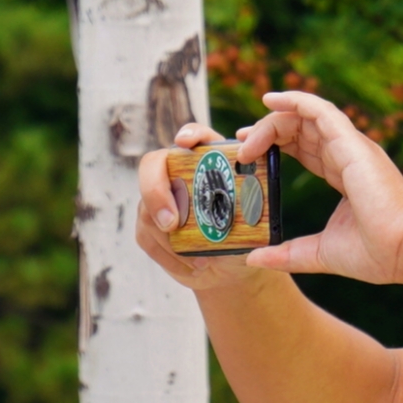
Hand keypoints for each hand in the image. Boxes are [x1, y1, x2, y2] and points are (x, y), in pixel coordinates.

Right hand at [133, 123, 285, 294]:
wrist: (231, 267)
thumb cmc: (245, 238)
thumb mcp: (256, 221)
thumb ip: (251, 206)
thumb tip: (251, 199)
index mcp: (209, 163)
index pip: (196, 137)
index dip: (189, 135)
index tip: (185, 143)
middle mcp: (179, 174)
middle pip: (153, 165)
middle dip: (156, 191)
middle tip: (171, 222)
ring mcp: (160, 198)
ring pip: (147, 208)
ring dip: (170, 239)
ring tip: (201, 259)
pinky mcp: (148, 224)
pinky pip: (146, 236)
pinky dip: (169, 256)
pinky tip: (192, 266)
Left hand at [234, 91, 402, 288]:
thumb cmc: (377, 253)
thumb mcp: (319, 254)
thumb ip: (287, 254)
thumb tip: (254, 259)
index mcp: (345, 175)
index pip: (305, 149)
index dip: (276, 145)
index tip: (248, 153)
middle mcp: (347, 155)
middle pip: (301, 130)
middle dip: (267, 131)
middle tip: (238, 142)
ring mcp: (351, 146)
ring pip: (306, 117)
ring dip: (272, 121)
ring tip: (245, 136)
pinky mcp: (352, 143)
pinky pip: (320, 110)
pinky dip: (295, 100)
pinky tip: (270, 101)